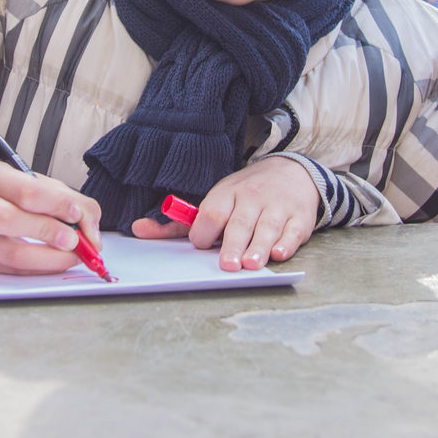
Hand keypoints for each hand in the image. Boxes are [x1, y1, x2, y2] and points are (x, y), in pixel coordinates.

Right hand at [0, 162, 102, 274]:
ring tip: (72, 256)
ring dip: (49, 259)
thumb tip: (90, 229)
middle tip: (75, 241)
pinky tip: (54, 263)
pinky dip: (38, 269)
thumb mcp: (25, 179)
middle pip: (8, 220)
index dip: (55, 204)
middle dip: (48, 232)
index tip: (77, 215)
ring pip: (9, 254)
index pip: (24, 190)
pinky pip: (9, 270)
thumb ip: (62, 198)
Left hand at [131, 157, 318, 270]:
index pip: (212, 212)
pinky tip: (280, 253)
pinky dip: (287, 243)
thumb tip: (138, 229)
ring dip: (259, 247)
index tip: (202, 244)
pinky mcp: (299, 218)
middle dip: (233, 244)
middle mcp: (252, 199)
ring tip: (251, 264)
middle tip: (228, 265)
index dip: (205, 230)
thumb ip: (180, 222)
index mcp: (226, 194)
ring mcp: (277, 208)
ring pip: (267, 229)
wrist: (291, 173)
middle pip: (240, 223)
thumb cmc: (246, 194)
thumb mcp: (215, 200)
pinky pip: (293, 232)